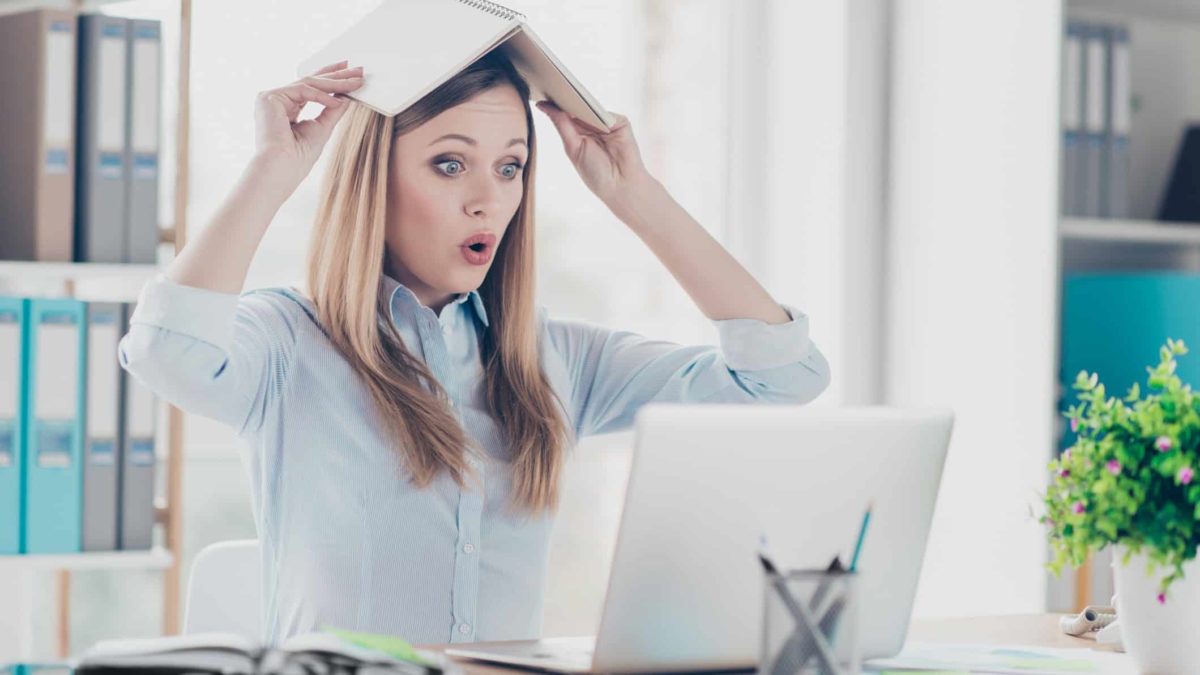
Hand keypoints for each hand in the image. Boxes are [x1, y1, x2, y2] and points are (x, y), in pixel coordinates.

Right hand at [252, 60, 363, 184]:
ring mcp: (271, 98)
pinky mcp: (269, 98)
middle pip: (310, 81)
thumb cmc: (299, 157)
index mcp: (285, 107)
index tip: (350, 72)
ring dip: (334, 82)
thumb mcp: (322, 128)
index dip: (330, 78)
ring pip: (308, 83)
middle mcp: (276, 100)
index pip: (310, 87)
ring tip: (355, 82)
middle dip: (336, 75)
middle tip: (358, 69)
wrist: (282, 169)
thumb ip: (333, 110)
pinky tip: (337, 101)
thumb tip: (347, 97)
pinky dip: (321, 96)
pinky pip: (302, 90)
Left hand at [535, 101, 650, 204]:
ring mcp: (606, 123)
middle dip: (566, 98)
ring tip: (565, 93)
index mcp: (578, 133)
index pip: (565, 114)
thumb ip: (561, 125)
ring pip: (591, 106)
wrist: (620, 185)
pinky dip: (597, 110)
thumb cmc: (595, 172)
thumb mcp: (573, 147)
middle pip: (577, 106)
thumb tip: (543, 106)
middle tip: (551, 86)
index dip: (554, 104)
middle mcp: (592, 126)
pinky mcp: (620, 122)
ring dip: (580, 101)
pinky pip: (605, 112)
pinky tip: (587, 109)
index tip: (541, 93)